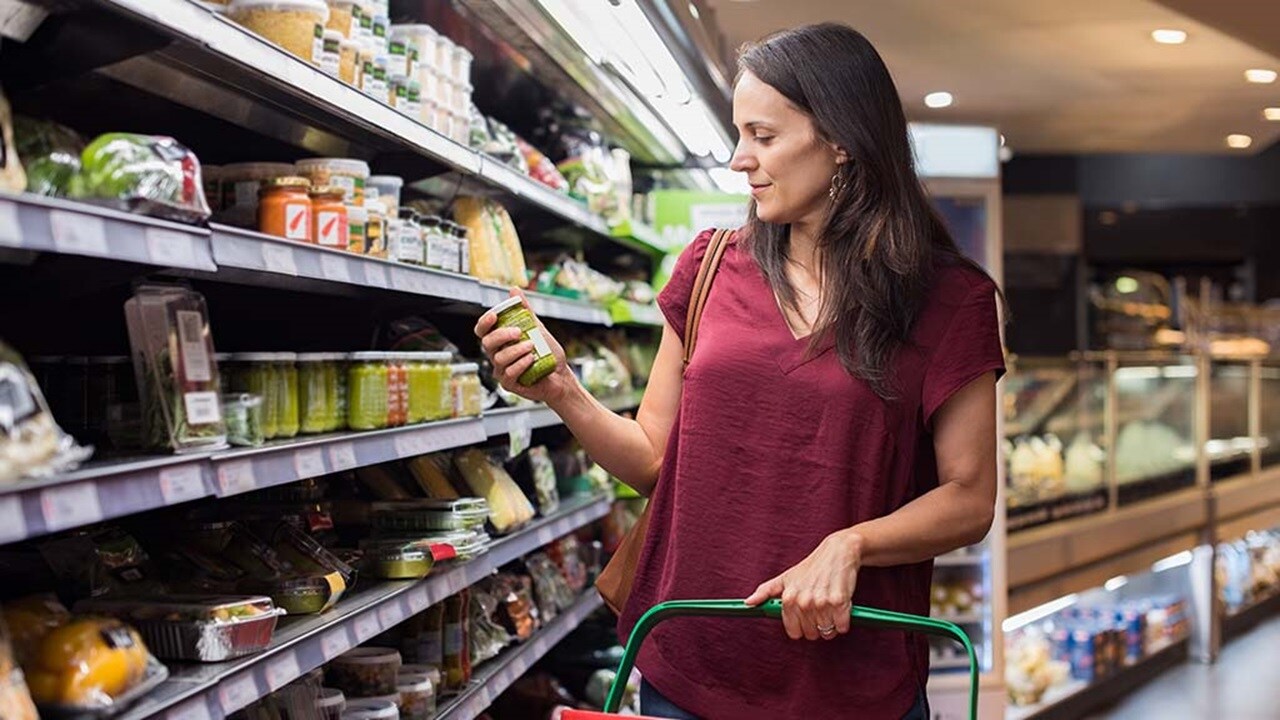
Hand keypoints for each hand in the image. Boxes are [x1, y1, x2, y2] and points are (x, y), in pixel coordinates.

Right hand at [474, 288, 576, 404]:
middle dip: (502, 335)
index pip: (482, 331)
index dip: (484, 323)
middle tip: (519, 332)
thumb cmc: (547, 353)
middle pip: (487, 343)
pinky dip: (521, 364)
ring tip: (532, 346)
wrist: (561, 375)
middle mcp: (497, 356)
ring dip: (516, 350)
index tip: (495, 315)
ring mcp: (501, 371)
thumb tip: (514, 290)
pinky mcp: (509, 384)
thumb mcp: (537, 328)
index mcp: (500, 342)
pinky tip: (531, 359)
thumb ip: (525, 311)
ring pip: (499, 358)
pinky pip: (509, 373)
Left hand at [744, 529, 863, 640]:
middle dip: (817, 626)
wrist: (838, 552)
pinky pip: (842, 626)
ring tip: (830, 605)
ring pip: (827, 632)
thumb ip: (765, 591)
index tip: (806, 618)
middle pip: (811, 634)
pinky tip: (841, 606)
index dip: (802, 627)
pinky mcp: (839, 602)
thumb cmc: (811, 567)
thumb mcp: (785, 578)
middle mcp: (803, 602)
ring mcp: (821, 603)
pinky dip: (844, 621)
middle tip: (820, 609)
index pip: (794, 632)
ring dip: (831, 623)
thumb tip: (749, 602)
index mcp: (788, 599)